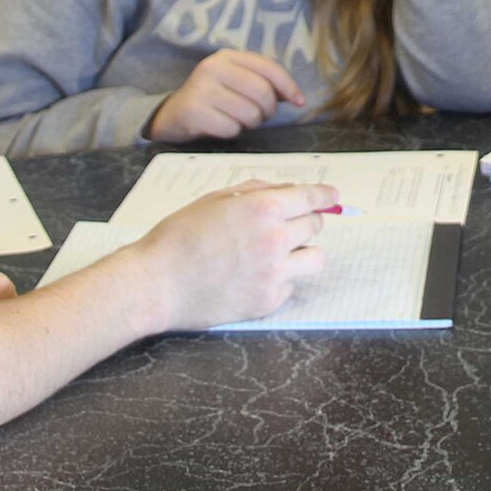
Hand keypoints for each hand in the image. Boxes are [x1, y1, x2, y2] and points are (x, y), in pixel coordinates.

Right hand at [134, 179, 335, 328]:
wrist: (157, 283)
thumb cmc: (179, 236)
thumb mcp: (215, 199)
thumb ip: (254, 191)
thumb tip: (285, 190)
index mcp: (263, 207)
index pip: (311, 197)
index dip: (325, 195)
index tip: (332, 196)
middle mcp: (275, 239)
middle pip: (315, 225)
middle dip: (304, 221)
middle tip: (285, 226)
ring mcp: (274, 272)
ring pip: (315, 258)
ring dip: (301, 252)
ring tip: (278, 253)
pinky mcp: (268, 300)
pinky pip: (292, 285)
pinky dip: (280, 279)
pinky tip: (254, 276)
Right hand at [147, 49, 305, 143]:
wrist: (173, 114)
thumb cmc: (213, 98)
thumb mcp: (235, 81)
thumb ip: (263, 82)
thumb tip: (295, 96)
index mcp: (228, 56)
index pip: (269, 67)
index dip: (289, 86)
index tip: (299, 101)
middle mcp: (213, 68)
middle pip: (263, 92)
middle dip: (267, 110)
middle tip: (259, 115)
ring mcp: (202, 89)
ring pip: (249, 113)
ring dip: (249, 123)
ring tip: (237, 119)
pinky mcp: (194, 111)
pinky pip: (231, 128)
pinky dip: (232, 132)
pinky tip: (221, 126)